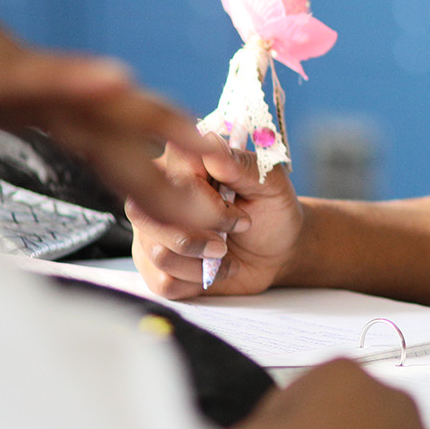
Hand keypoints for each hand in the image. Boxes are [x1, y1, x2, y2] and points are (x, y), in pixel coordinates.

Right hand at [129, 136, 304, 299]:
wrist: (278, 251)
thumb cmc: (272, 211)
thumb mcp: (271, 184)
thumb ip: (243, 165)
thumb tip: (212, 146)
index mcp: (185, 165)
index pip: (172, 176)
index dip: (206, 204)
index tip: (238, 216)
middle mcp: (159, 196)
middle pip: (153, 216)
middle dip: (200, 236)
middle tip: (231, 238)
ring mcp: (151, 232)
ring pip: (159, 252)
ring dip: (202, 261)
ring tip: (224, 253)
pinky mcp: (153, 266)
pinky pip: (162, 281)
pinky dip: (196, 282)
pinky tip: (211, 271)